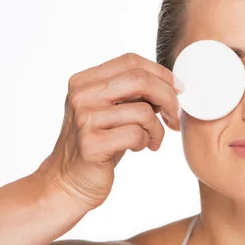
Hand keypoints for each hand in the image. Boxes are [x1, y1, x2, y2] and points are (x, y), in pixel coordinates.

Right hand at [36, 53, 182, 211]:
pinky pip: (137, 134)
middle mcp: (81, 95)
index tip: (178, 90)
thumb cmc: (99, 145)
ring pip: (143, 111)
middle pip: (140, 80)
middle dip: (168, 97)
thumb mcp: (111, 110)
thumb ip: (131, 93)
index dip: (161, 73)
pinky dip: (147, 141)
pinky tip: (139, 148)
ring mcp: (84, 119)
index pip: (131, 61)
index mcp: (84, 81)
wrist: (67, 183)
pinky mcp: (91, 144)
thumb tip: (171, 84)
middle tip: (175, 116)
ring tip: (151, 139)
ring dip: (157, 128)